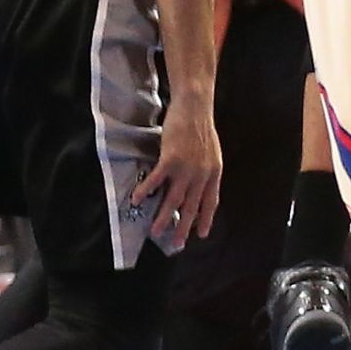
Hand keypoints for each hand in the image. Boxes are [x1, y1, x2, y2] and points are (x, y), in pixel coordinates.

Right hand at [132, 98, 223, 253]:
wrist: (195, 107)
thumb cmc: (201, 127)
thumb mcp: (211, 152)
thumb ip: (206, 170)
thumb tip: (198, 184)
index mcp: (214, 172)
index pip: (210, 201)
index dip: (206, 218)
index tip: (201, 233)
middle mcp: (202, 174)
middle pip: (192, 206)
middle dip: (184, 227)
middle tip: (177, 243)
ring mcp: (186, 168)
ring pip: (174, 199)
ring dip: (164, 217)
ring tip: (155, 231)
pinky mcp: (171, 159)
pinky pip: (156, 180)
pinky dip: (146, 191)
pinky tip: (137, 200)